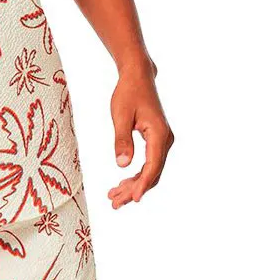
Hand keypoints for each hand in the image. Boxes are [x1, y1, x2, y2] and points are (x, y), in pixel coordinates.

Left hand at [107, 60, 174, 208]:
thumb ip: (122, 140)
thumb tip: (122, 165)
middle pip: (152, 173)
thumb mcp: (120, 115)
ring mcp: (163, 141)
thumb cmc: (128, 93)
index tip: (133, 199)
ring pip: (151, 170)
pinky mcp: (157, 140)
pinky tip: (123, 182)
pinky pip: (149, 162)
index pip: (152, 166)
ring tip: (114, 196)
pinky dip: (137, 174)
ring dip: (134, 184)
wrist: (138, 77)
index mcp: (159, 134)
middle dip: (134, 190)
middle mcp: (165, 140)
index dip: (142, 185)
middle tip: (114, 203)